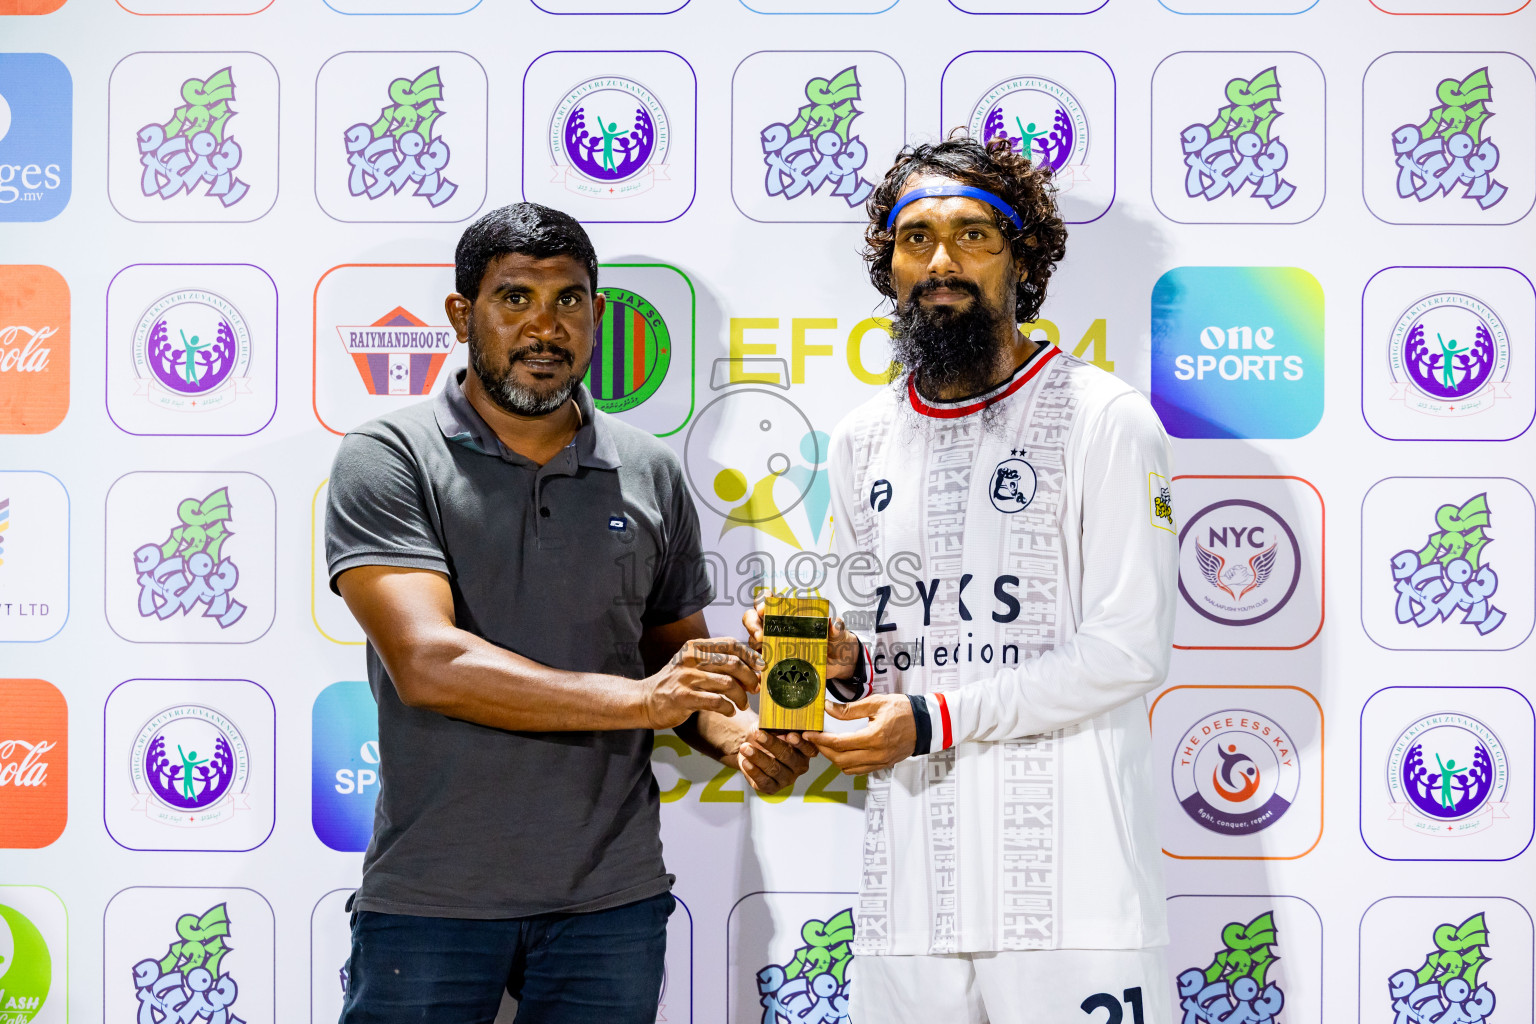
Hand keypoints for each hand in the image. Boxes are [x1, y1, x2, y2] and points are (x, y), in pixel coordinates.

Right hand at [641, 638, 760, 729]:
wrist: (646, 701)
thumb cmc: (676, 683)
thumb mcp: (692, 664)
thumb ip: (716, 661)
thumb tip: (751, 666)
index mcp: (695, 646)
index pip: (730, 644)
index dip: (750, 655)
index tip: (760, 667)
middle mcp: (691, 659)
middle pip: (733, 663)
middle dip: (750, 678)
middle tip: (755, 689)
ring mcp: (686, 678)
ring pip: (728, 683)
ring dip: (741, 697)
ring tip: (742, 704)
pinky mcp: (683, 697)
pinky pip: (716, 701)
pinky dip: (728, 707)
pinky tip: (729, 711)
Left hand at [736, 729, 818, 794]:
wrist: (751, 744)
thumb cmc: (767, 732)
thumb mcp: (774, 726)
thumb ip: (780, 726)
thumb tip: (781, 724)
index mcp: (805, 750)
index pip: (808, 749)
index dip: (800, 743)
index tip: (790, 735)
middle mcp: (799, 766)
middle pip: (789, 757)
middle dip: (772, 745)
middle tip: (758, 735)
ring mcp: (786, 779)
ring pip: (774, 769)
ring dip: (758, 757)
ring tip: (745, 747)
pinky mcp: (772, 788)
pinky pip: (764, 781)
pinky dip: (754, 771)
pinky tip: (745, 762)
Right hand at [742, 597, 859, 679]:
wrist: (839, 664)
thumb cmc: (835, 642)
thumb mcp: (839, 634)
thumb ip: (836, 628)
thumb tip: (834, 623)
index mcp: (789, 613)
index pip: (768, 601)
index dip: (761, 602)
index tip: (764, 608)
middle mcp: (776, 626)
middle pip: (752, 619)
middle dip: (753, 624)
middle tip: (761, 635)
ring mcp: (773, 644)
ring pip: (753, 640)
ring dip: (755, 644)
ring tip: (764, 652)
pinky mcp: (775, 662)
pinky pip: (760, 662)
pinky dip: (759, 664)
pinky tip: (763, 668)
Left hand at [811, 695, 915, 774]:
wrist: (927, 723)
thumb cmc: (904, 710)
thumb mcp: (877, 703)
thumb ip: (850, 709)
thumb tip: (829, 709)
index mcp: (875, 737)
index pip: (839, 743)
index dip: (820, 740)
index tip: (809, 734)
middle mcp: (877, 754)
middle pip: (840, 760)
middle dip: (823, 750)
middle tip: (815, 739)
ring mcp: (881, 762)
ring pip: (848, 768)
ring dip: (834, 759)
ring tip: (827, 745)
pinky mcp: (884, 765)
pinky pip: (859, 770)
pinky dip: (847, 764)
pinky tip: (843, 752)